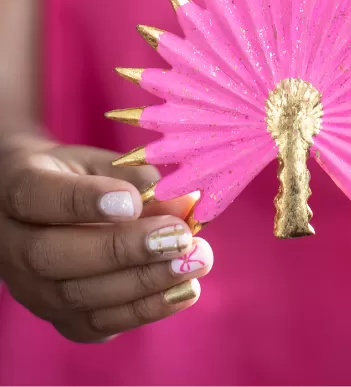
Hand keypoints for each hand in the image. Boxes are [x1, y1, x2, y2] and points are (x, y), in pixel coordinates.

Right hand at [0, 139, 212, 342]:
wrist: (42, 209)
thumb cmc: (78, 175)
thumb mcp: (102, 163)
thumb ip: (138, 179)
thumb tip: (186, 203)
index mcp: (17, 186)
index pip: (36, 196)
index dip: (82, 201)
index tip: (132, 201)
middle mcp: (11, 244)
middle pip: (53, 255)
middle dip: (123, 249)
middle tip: (179, 236)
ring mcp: (28, 288)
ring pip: (75, 297)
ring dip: (144, 283)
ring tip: (195, 261)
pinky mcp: (56, 319)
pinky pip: (96, 325)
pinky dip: (144, 309)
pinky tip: (184, 290)